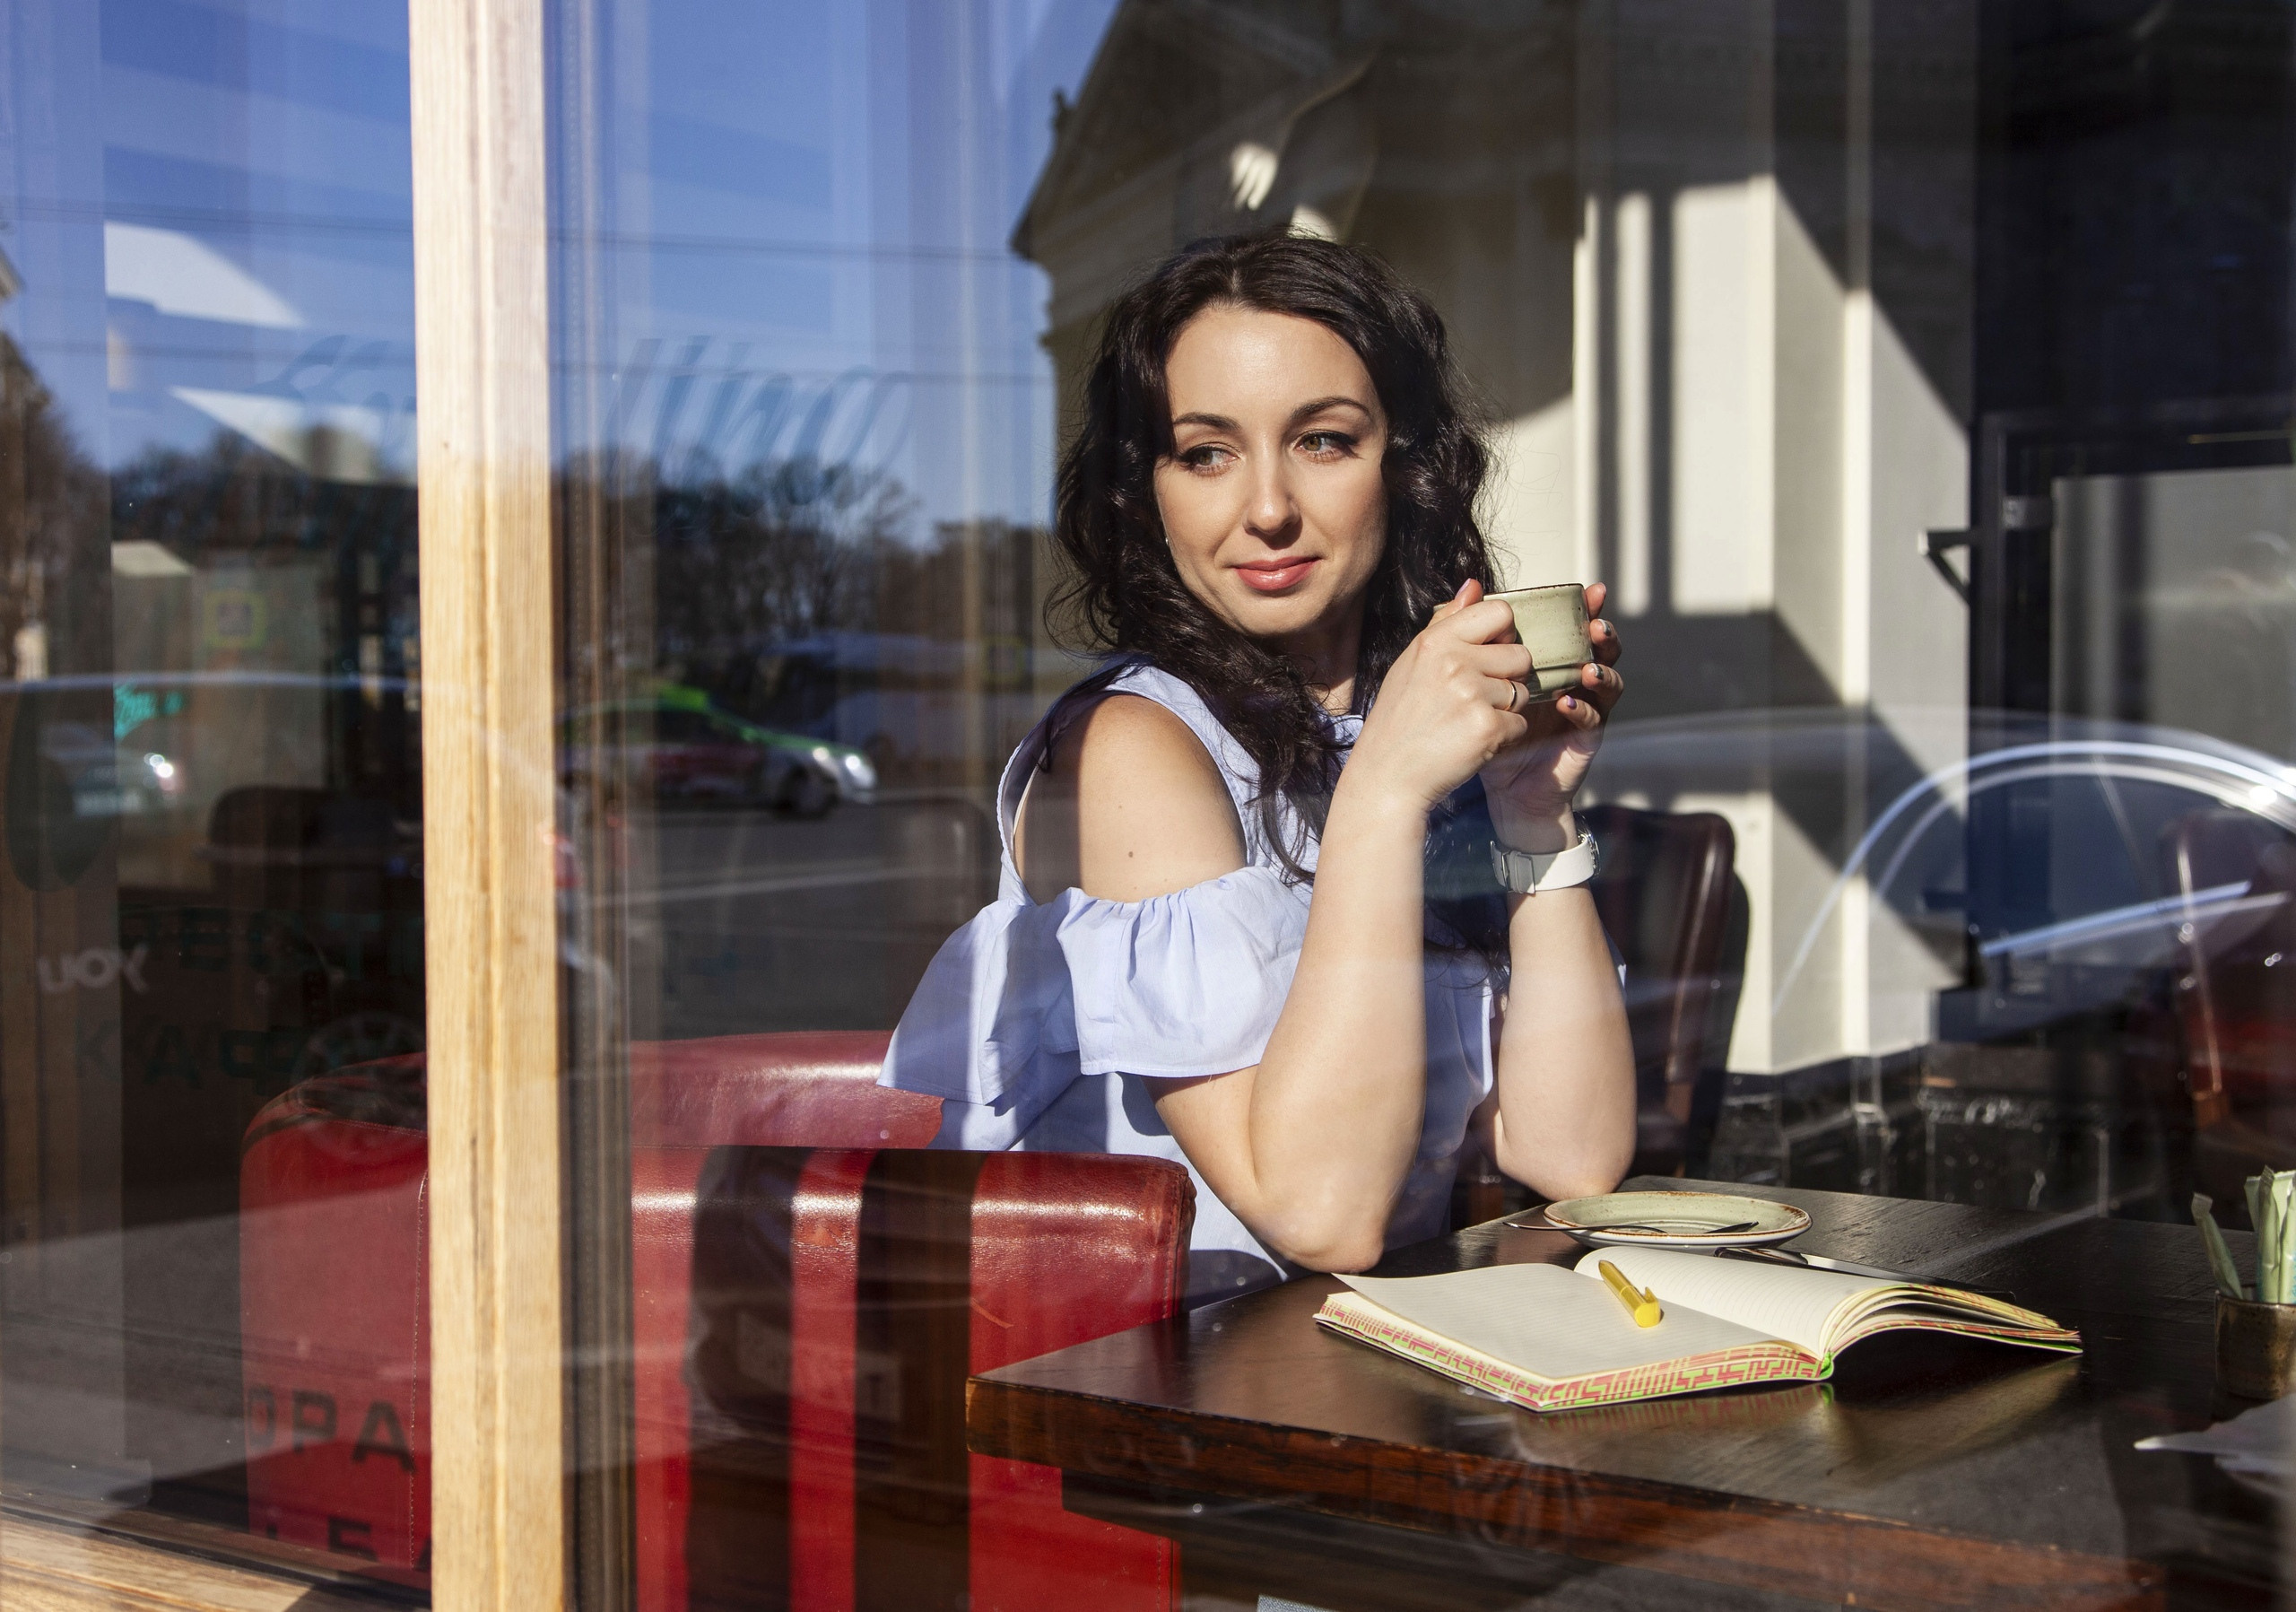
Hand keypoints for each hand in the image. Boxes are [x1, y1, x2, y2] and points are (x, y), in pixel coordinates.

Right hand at [1344, 581, 1535, 817]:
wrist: (1387, 776)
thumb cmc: (1399, 721)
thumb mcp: (1412, 663)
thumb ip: (1446, 622)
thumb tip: (1475, 585)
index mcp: (1436, 640)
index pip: (1500, 612)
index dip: (1502, 635)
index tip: (1487, 656)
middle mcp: (1455, 661)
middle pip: (1521, 654)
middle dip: (1507, 677)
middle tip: (1473, 699)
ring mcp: (1472, 694)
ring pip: (1522, 691)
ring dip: (1504, 710)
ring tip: (1467, 723)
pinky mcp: (1488, 728)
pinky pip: (1520, 724)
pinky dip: (1503, 737)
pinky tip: (1471, 744)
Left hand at [1451, 581, 1624, 851]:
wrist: (1498, 787)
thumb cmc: (1487, 730)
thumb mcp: (1473, 677)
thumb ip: (1471, 631)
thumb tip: (1471, 585)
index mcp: (1554, 663)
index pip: (1577, 629)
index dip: (1588, 610)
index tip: (1590, 592)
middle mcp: (1576, 682)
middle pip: (1601, 650)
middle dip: (1603, 633)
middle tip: (1597, 623)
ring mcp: (1586, 709)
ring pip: (1609, 683)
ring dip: (1601, 671)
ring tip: (1588, 667)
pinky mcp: (1585, 739)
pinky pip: (1593, 720)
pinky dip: (1583, 709)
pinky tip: (1568, 702)